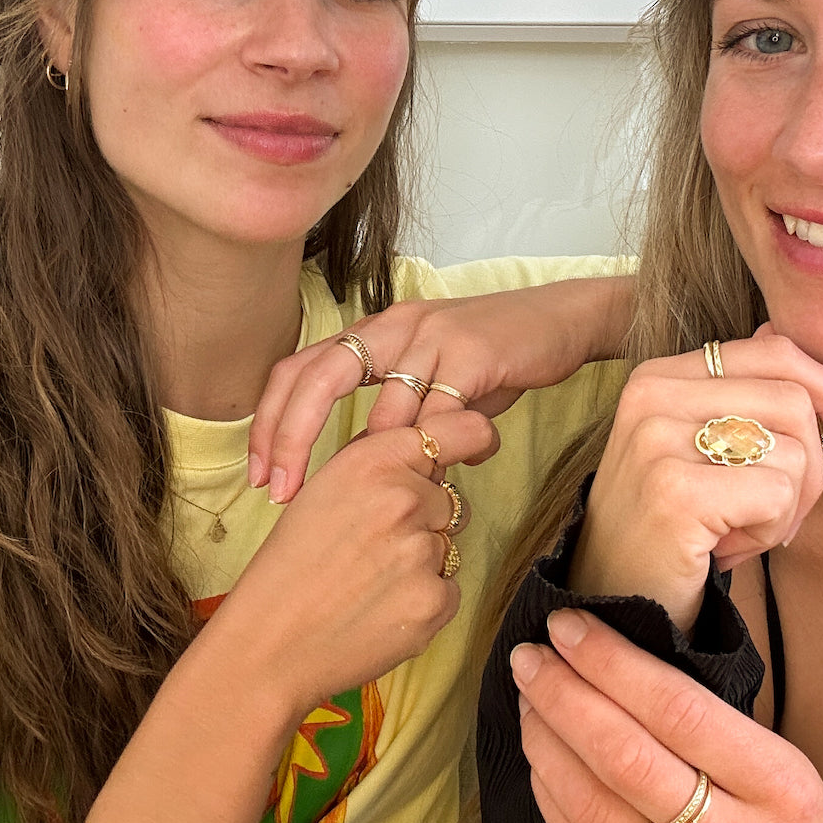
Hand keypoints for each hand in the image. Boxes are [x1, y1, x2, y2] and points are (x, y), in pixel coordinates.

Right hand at [213, 409, 494, 720]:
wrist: (268, 644)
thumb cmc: (289, 566)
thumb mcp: (324, 489)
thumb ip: (377, 461)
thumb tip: (421, 447)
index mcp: (374, 462)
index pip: (460, 431)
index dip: (474, 439)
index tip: (476, 449)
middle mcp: (404, 500)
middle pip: (449, 500)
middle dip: (423, 519)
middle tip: (374, 547)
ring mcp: (422, 553)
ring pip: (446, 546)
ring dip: (420, 561)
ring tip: (369, 582)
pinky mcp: (434, 602)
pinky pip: (448, 590)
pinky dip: (423, 600)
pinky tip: (380, 608)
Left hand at [249, 275, 632, 502]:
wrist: (560, 320)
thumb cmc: (492, 353)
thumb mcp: (430, 373)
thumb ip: (392, 410)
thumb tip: (360, 468)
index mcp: (375, 330)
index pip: (299, 368)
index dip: (271, 422)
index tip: (262, 476)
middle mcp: (395, 326)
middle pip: (319, 377)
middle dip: (291, 439)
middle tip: (279, 494)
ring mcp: (433, 337)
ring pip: (387, 411)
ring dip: (383, 464)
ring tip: (381, 502)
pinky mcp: (473, 354)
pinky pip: (442, 417)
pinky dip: (439, 454)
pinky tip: (447, 475)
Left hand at [511, 610, 822, 822]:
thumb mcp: (799, 781)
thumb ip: (724, 732)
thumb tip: (631, 667)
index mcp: (781, 791)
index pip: (676, 708)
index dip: (610, 660)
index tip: (570, 625)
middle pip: (621, 754)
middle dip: (561, 692)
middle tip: (528, 655)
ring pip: (590, 805)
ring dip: (544, 740)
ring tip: (527, 697)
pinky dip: (551, 798)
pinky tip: (539, 760)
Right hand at [571, 329, 822, 627]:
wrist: (613, 604)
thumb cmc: (669, 529)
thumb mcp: (697, 447)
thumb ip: (735, 389)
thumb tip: (775, 326)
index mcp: (660, 375)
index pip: (774, 350)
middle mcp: (652, 393)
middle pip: (794, 400)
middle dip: (813, 467)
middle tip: (782, 515)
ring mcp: (657, 437)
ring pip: (794, 449)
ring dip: (788, 508)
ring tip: (740, 532)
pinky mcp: (674, 487)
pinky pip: (778, 493)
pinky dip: (771, 531)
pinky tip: (727, 549)